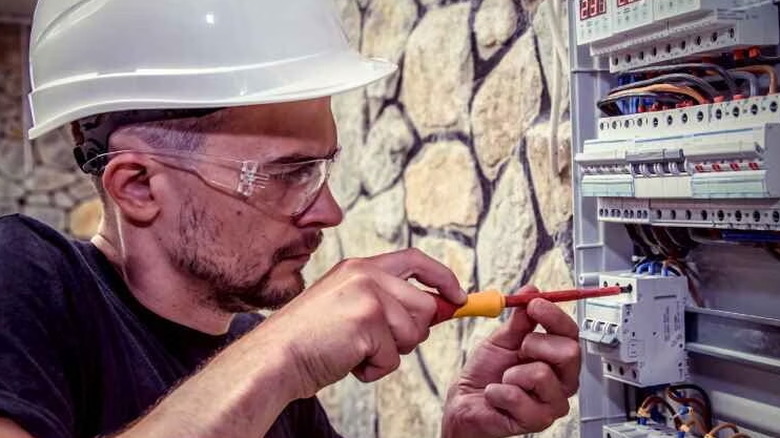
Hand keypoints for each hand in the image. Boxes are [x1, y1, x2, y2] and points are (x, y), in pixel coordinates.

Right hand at [255, 248, 466, 398]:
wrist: (274, 357)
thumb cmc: (309, 338)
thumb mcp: (348, 305)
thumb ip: (386, 300)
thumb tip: (439, 308)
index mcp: (360, 266)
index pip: (416, 259)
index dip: (443, 277)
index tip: (459, 296)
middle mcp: (366, 274)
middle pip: (426, 305)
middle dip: (412, 333)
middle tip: (378, 344)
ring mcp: (368, 295)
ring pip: (414, 334)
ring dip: (389, 353)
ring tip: (354, 350)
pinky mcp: (367, 321)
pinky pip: (393, 358)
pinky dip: (373, 369)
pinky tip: (348, 360)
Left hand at [441, 286, 580, 437]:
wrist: (466, 402)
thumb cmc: (486, 374)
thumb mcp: (502, 339)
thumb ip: (520, 319)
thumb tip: (532, 291)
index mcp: (556, 358)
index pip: (571, 332)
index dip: (554, 316)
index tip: (534, 305)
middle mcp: (561, 380)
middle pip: (569, 352)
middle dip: (535, 344)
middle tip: (518, 351)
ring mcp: (552, 403)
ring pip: (542, 373)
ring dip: (512, 373)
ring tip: (505, 379)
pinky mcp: (537, 421)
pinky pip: (518, 395)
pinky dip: (498, 392)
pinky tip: (496, 395)